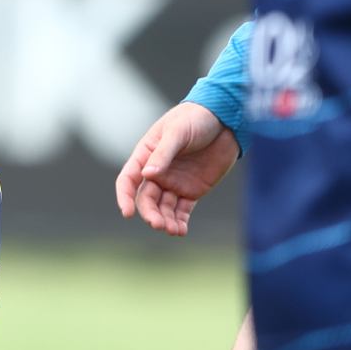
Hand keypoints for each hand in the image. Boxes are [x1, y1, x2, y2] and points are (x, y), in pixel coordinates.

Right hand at [114, 101, 238, 237]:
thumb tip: (147, 175)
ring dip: (165, 220)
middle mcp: (157, 172)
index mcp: (146, 155)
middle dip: (150, 213)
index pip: (129, 179)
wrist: (225, 121)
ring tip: (173, 230)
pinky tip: (181, 230)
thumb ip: (163, 154)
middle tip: (158, 224)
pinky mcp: (192, 190)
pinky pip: (182, 210)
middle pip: (147, 198)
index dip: (125, 196)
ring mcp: (174, 182)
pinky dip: (180, 221)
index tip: (127, 213)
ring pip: (164, 208)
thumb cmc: (195, 119)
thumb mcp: (177, 132)